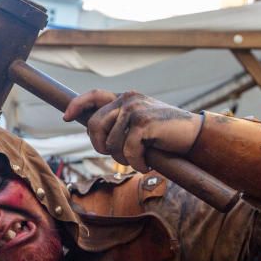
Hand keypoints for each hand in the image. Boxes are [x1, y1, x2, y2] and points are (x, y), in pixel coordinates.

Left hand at [66, 90, 201, 170]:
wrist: (195, 135)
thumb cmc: (166, 134)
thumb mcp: (140, 123)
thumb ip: (120, 122)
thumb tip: (94, 132)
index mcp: (126, 98)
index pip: (94, 96)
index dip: (77, 106)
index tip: (66, 118)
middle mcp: (128, 100)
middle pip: (94, 127)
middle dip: (102, 148)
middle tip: (121, 157)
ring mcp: (135, 111)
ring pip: (111, 144)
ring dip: (124, 160)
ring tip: (142, 158)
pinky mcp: (143, 124)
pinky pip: (128, 152)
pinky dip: (137, 164)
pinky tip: (148, 164)